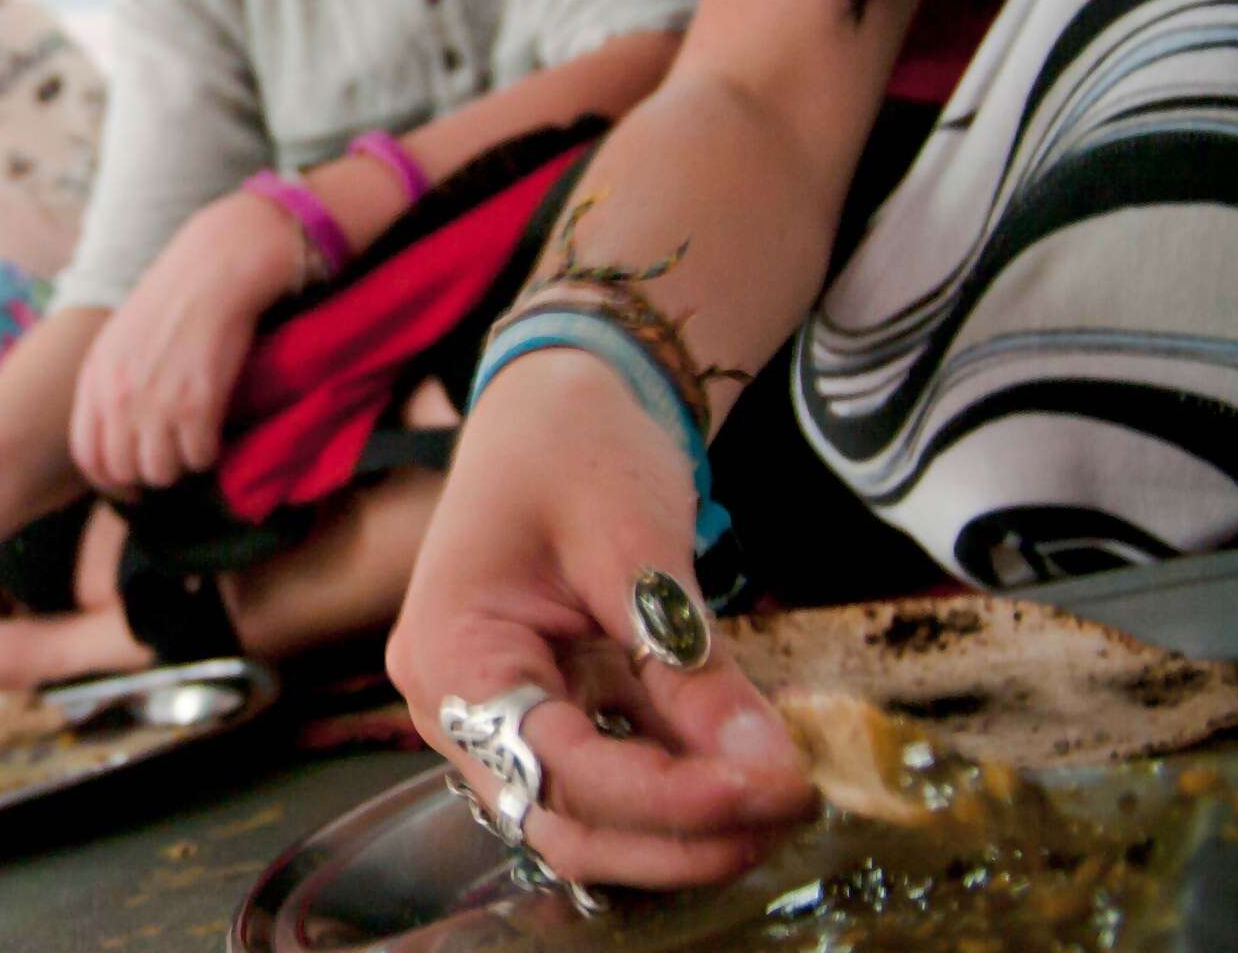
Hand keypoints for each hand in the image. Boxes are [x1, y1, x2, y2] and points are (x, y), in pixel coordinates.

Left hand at [69, 191, 298, 495]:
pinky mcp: (198, 404)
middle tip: (170, 462)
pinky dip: (209, 453)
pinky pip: (199, 458)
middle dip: (147, 475)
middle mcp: (119, 396)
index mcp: (95, 379)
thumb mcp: (118, 340)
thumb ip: (109, 385)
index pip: (87, 455)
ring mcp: (157, 402)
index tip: (130, 485)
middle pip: (123, 471)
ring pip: (161, 472)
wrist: (213, 270)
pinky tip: (215, 433)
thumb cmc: (170, 301)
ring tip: (193, 445)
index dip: (108, 481)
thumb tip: (114, 431)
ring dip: (180, 467)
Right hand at [385, 352, 816, 889]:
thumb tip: (767, 769)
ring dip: (680, 832)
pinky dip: (672, 794)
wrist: (556, 397)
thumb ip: (689, 661)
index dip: (670, 797)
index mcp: (451, 653)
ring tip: (778, 807)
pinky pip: (601, 781)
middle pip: (562, 822)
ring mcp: (491, 715)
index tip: (774, 788)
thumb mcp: (635, 542)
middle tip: (787, 816)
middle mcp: (451, 706)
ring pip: (582, 821)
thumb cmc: (573, 443)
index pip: (559, 767)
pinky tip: (744, 778)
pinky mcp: (542, 711)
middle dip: (678, 839)